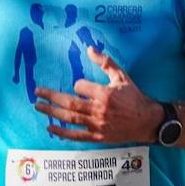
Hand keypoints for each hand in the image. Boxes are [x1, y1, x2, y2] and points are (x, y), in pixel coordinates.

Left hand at [34, 47, 161, 142]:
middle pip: (69, 103)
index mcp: (104, 94)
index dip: (78, 85)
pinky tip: (50, 128)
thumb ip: (105, 62)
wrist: (147, 121)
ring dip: (52, 112)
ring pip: (70, 118)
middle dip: (51, 97)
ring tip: (38, 106)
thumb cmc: (134, 97)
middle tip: (37, 92)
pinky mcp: (98, 137)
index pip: (81, 87)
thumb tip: (90, 48)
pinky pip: (76, 136)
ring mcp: (97, 125)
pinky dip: (62, 133)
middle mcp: (99, 110)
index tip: (80, 86)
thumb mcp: (122, 77)